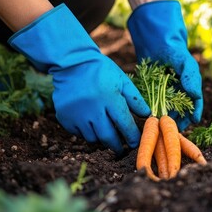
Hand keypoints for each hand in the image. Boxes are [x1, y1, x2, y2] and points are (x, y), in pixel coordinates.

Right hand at [9, 4, 150, 153]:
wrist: (71, 63)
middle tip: (122, 149)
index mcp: (109, 97)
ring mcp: (76, 113)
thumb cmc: (101, 72)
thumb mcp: (121, 80)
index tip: (136, 142)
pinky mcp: (65, 117)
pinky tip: (91, 124)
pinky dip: (87, 132)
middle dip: (117, 146)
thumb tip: (147, 116)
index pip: (124, 124)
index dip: (132, 136)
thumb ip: (135, 99)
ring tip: (106, 134)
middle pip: (108, 137)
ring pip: (92, 138)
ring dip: (101, 139)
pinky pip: (79, 133)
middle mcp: (92, 107)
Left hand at [127, 0, 202, 130]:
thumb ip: (191, 77)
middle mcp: (178, 93)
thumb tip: (196, 95)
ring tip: (162, 125)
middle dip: (178, 121)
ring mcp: (165, 94)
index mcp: (189, 87)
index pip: (195, 104)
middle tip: (174, 128)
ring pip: (167, 111)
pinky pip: (153, 105)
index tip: (193, 122)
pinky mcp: (151, 93)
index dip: (194, 114)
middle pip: (181, 112)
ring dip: (165, 119)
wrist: (155, 42)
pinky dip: (152, 112)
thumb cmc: (174, 51)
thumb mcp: (185, 62)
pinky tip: (149, 118)